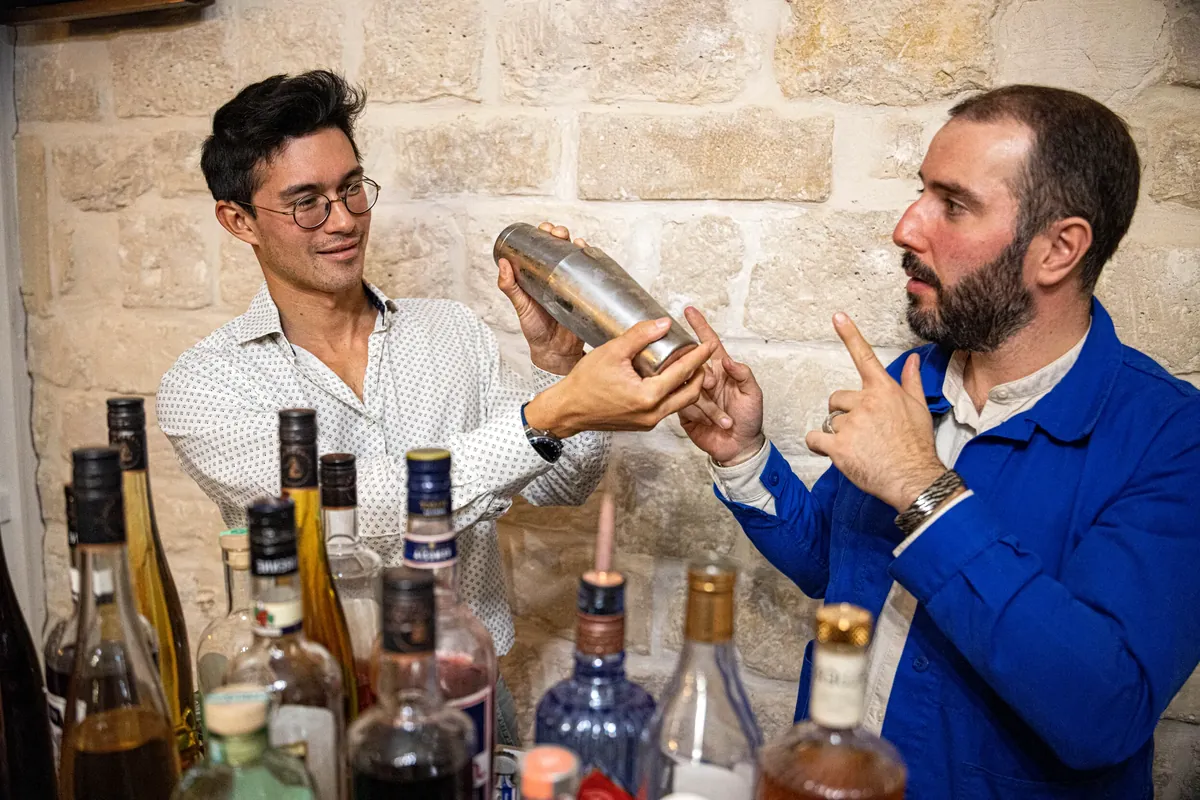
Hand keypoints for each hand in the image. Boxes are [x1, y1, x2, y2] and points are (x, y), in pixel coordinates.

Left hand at [497, 221, 585, 374]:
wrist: (555, 352)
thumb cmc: (536, 330)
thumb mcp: (520, 306)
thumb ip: (510, 287)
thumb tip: (503, 263)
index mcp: (540, 275)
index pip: (543, 248)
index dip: (544, 235)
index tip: (543, 229)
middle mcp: (557, 276)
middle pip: (561, 248)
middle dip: (561, 234)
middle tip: (558, 234)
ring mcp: (573, 283)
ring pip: (577, 257)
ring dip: (577, 244)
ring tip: (575, 242)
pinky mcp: (586, 293)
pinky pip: (591, 274)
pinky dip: (592, 261)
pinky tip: (589, 253)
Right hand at [524, 317, 718, 436]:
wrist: (567, 410)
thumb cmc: (584, 383)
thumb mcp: (612, 352)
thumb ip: (640, 336)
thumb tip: (664, 323)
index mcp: (648, 396)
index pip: (683, 372)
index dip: (699, 356)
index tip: (709, 344)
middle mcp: (652, 413)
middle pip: (691, 393)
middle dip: (701, 373)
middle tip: (702, 356)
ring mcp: (648, 422)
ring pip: (680, 403)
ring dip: (689, 385)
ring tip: (689, 366)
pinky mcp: (642, 424)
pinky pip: (667, 408)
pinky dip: (674, 394)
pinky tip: (668, 379)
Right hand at [677, 307, 765, 464]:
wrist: (738, 447)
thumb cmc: (749, 420)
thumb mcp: (753, 395)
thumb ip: (743, 375)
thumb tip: (727, 359)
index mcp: (722, 371)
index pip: (708, 344)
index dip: (699, 327)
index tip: (689, 311)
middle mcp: (705, 379)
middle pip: (692, 364)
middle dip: (700, 375)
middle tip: (711, 388)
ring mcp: (693, 394)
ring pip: (686, 386)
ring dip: (706, 404)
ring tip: (721, 416)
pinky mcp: (684, 410)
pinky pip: (683, 404)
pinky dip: (698, 414)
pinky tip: (709, 421)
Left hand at [804, 312, 946, 511]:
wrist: (914, 479)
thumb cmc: (917, 446)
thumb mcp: (920, 409)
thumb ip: (911, 382)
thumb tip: (911, 359)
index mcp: (884, 391)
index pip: (864, 357)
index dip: (850, 334)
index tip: (837, 316)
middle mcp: (865, 402)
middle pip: (837, 399)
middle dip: (843, 414)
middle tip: (861, 433)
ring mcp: (851, 424)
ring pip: (830, 422)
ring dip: (837, 435)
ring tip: (859, 448)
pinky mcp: (838, 446)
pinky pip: (815, 438)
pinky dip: (819, 446)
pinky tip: (834, 453)